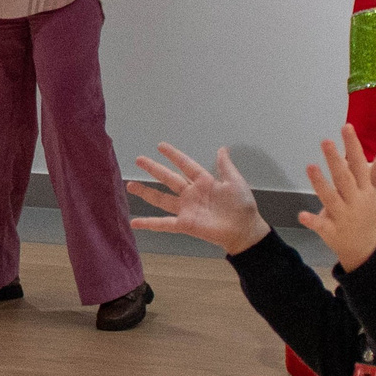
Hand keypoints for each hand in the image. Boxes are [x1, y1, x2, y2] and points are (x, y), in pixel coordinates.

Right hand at [129, 143, 270, 252]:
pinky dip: (149, 223)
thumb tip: (222, 148)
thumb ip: (225, 166)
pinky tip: (134, 223)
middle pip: (168, 178)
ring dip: (146, 192)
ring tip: (130, 186)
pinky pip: (164, 224)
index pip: (185, 164)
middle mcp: (191, 193)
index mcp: (204, 181)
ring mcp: (186, 209)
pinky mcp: (185, 224)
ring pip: (161, 198)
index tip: (160, 146)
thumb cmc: (242, 206)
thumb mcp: (235, 182)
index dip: (173, 155)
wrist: (245, 230)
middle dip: (154, 169)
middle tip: (139, 159)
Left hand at [299, 125, 375, 272]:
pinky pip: (321, 225)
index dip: (353, 146)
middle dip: (335, 161)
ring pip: (331, 199)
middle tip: (326, 141)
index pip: (359, 164)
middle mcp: (355, 200)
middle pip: (345, 179)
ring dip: (321, 184)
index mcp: (366, 189)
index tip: (346, 127)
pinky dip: (312, 221)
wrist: (365, 246)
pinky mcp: (331, 231)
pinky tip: (302, 215)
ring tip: (310, 166)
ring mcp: (342, 216)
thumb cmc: (368, 210)